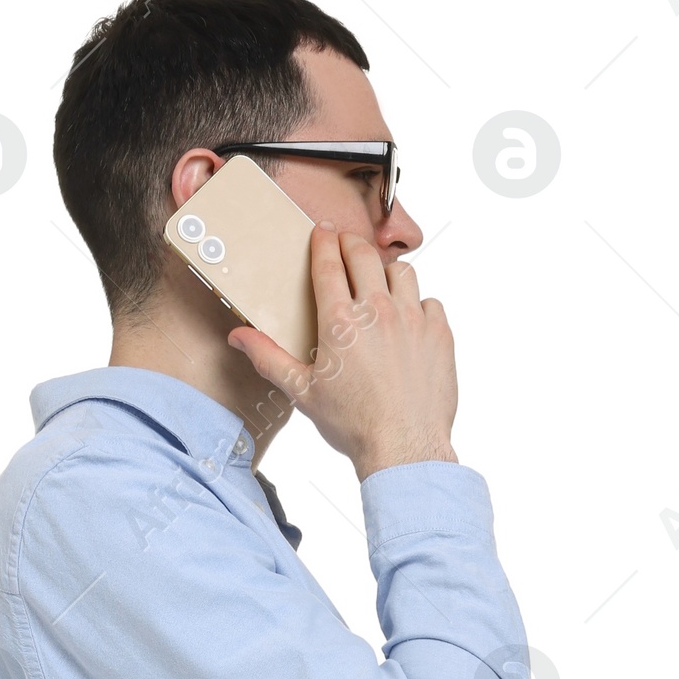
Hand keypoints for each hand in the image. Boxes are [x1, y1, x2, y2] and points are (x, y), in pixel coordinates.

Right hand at [226, 225, 457, 479]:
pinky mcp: (439, 333)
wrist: (403, 447)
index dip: (324, 241)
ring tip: (381, 285)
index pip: (329, 264)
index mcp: (340, 322)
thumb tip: (240, 338)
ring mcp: (412, 319)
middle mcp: (378, 311)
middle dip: (352, 243)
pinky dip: (419, 305)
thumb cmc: (354, 424)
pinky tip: (410, 321)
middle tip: (346, 247)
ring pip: (402, 272)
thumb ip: (270, 359)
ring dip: (387, 273)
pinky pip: (430, 303)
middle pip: (364, 255)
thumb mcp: (303, 393)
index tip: (323, 231)